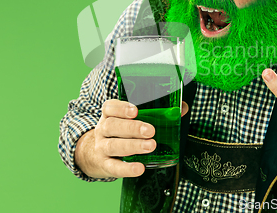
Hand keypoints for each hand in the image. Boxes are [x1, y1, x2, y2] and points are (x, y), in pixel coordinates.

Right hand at [74, 100, 188, 177]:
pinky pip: (114, 167)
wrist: (95, 154)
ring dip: (132, 146)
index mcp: (109, 115)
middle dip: (132, 128)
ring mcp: (101, 147)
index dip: (121, 108)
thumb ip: (156, 112)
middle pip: (112, 126)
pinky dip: (126, 168)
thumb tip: (182, 108)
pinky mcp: (105, 164)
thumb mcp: (131, 120)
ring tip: (150, 146)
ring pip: (113, 145)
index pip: (110, 107)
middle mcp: (103, 129)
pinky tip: (139, 168)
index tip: (135, 110)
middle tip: (150, 131)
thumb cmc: (121, 132)